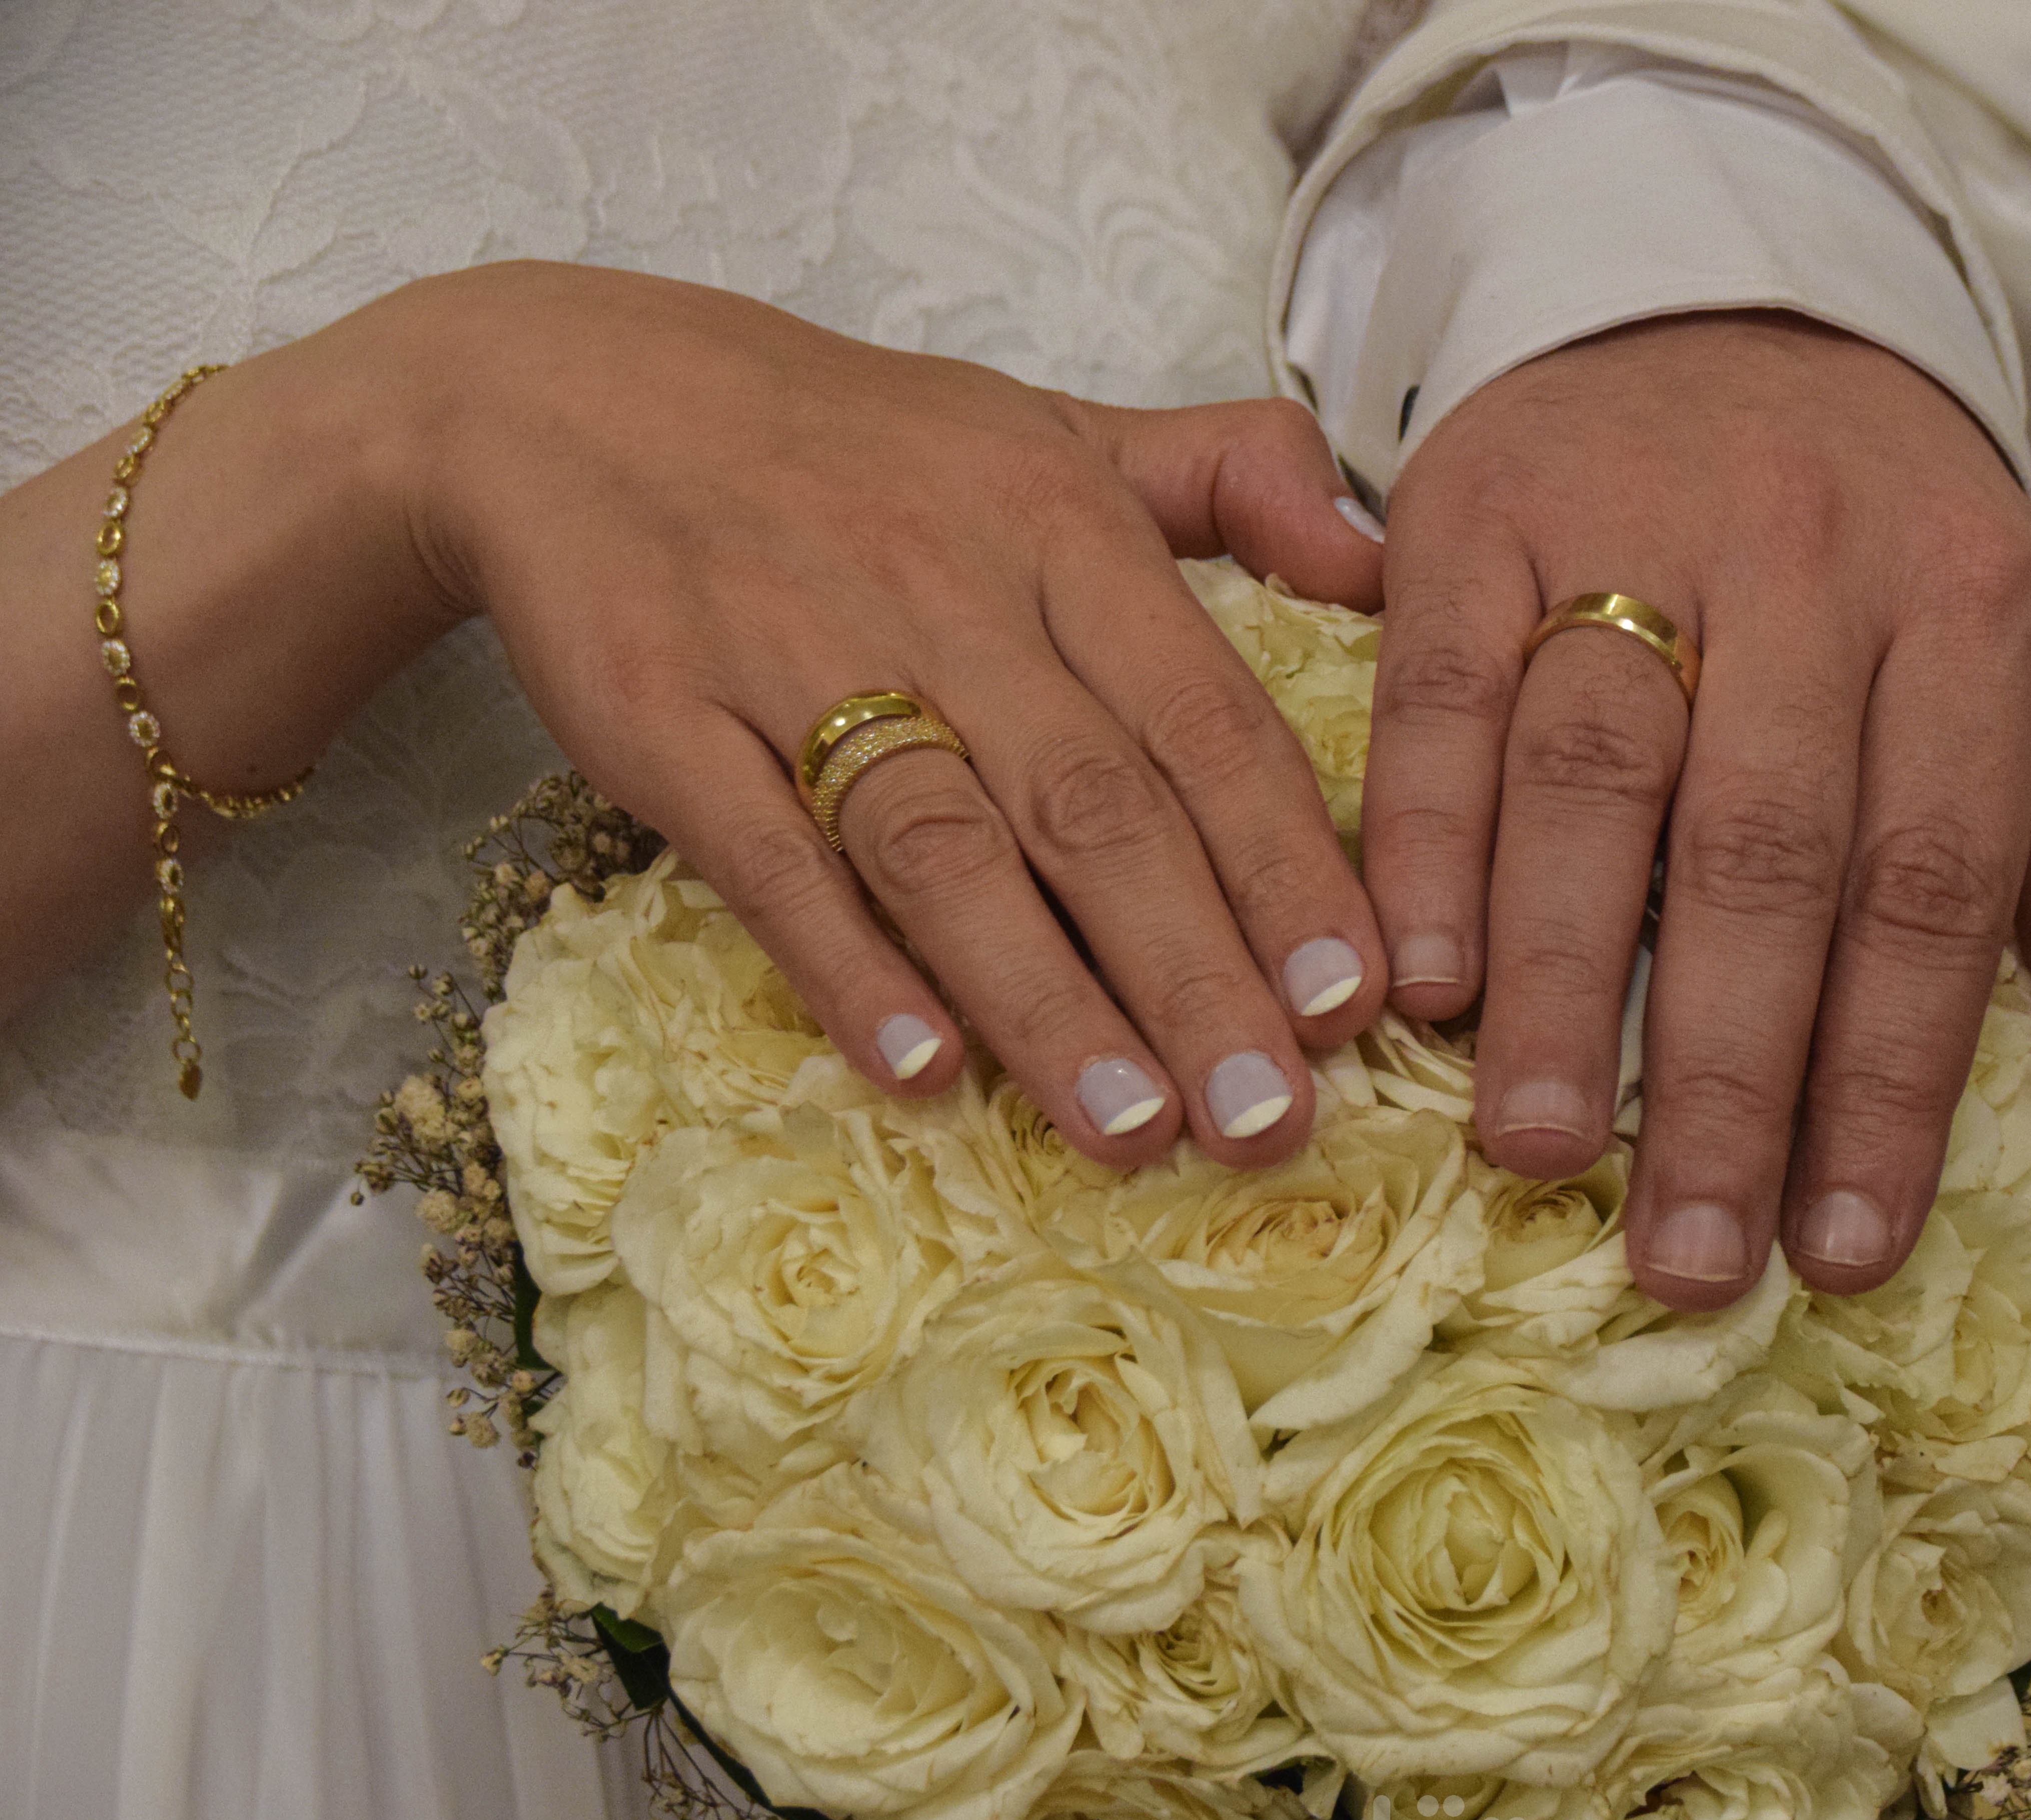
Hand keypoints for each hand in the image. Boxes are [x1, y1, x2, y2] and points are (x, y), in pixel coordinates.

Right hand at [392, 263, 1389, 1165]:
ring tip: (1133, 1131)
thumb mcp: (1056, 428)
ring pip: (946, 845)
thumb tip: (1382, 556)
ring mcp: (791, 651)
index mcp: (1059, 527)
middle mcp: (943, 589)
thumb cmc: (853, 445)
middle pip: (1096, 805)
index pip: (1204, 719)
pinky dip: (847, 963)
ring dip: (1047, 1000)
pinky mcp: (662, 712)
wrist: (568, 398)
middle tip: (1271, 1120)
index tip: (1353, 1001)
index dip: (1284, 866)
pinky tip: (924, 1069)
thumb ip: (1230, 480)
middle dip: (1195, 972)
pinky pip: (768, 852)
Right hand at [1363, 311, 2030, 1308]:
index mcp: (1976, 613)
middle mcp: (1814, 559)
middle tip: (1689, 1257)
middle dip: (1732, 1072)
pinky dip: (1423, 839)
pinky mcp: (1478, 504)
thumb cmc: (1888, 556)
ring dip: (1567, 975)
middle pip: (1769, 846)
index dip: (1890, 1078)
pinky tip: (1415, 980)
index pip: (1935, 882)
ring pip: (1597, 769)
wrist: (1726, 306)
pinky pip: (1444, 689)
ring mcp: (1634, 520)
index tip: (1842, 1251)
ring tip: (1541, 1147)